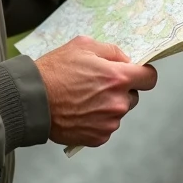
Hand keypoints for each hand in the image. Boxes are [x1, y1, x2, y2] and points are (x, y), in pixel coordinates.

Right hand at [33, 36, 157, 146]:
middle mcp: (118, 102)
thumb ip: (112, 51)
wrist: (32, 99)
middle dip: (121, 90)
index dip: (142, 73)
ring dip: (108, 105)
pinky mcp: (98, 137)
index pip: (150, 78)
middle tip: (98, 84)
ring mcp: (109, 122)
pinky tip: (81, 111)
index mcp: (118, 78)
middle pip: (133, 96)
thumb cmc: (55, 70)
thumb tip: (126, 60)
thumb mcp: (84, 45)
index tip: (134, 73)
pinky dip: (97, 120)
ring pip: (118, 112)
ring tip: (84, 98)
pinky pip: (106, 126)